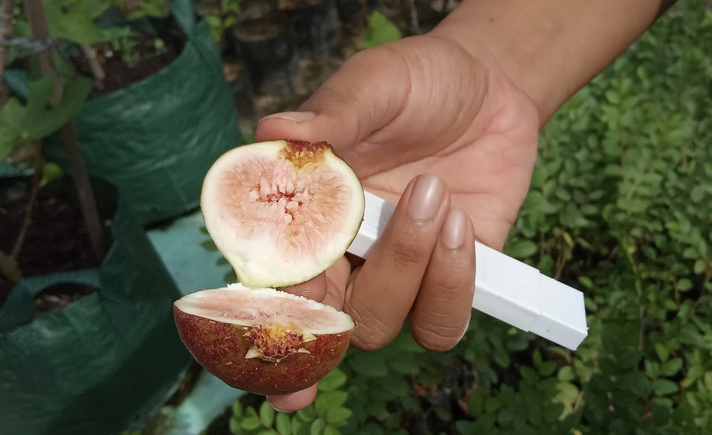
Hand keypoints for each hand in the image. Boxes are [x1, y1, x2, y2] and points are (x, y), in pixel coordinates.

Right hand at [255, 32, 539, 410]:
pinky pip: (442, 321)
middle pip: (334, 319)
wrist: (491, 86)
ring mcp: (400, 273)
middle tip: (393, 206)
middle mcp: (350, 254)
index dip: (281, 292)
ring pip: (382, 327)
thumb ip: (333, 113)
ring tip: (436, 192)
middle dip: (366, 280)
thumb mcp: (377, 85)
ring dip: (410, 271)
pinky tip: (462, 220)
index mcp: (313, 212)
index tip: (304, 275)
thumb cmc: (421, 83)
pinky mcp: (451, 279)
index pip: (281, 274)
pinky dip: (452, 283)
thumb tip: (272, 130)